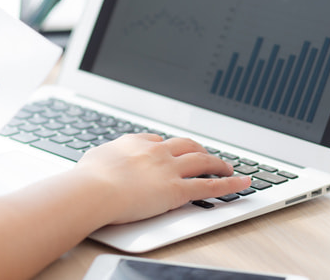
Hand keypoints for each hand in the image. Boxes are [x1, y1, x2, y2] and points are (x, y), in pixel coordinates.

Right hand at [75, 133, 250, 224]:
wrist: (93, 190)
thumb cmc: (87, 179)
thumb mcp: (94, 159)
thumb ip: (104, 158)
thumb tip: (100, 160)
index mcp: (135, 142)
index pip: (158, 141)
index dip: (169, 147)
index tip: (172, 151)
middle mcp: (155, 151)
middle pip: (185, 145)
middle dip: (198, 149)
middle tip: (206, 155)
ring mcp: (168, 169)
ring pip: (202, 160)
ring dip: (218, 162)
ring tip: (229, 167)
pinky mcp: (177, 189)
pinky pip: (209, 186)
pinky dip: (229, 184)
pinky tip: (242, 183)